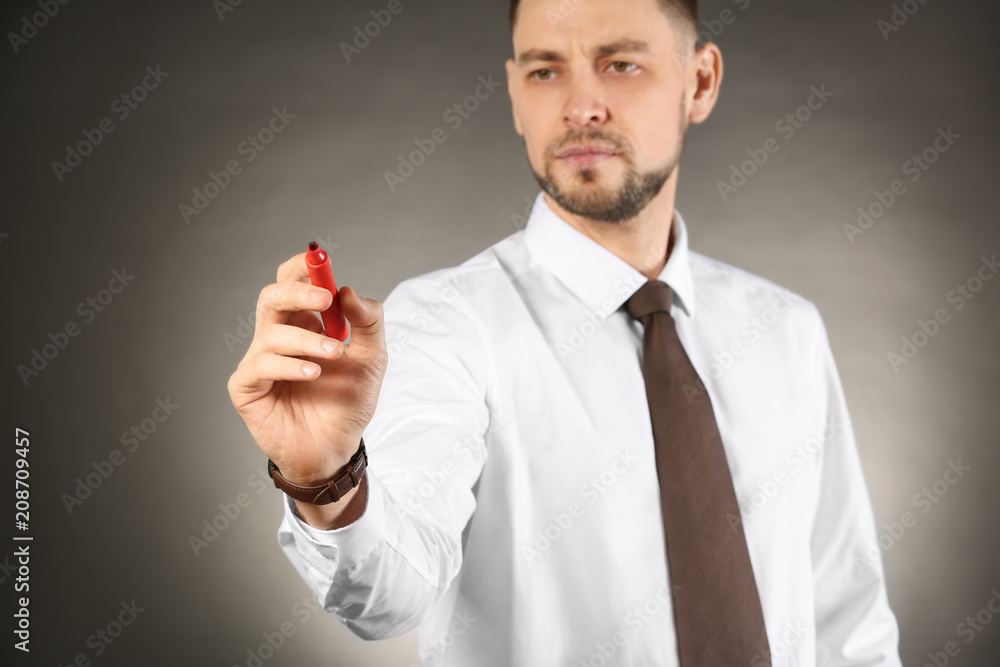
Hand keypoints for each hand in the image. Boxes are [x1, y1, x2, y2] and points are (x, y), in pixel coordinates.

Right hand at [227, 252, 387, 485]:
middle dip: (298, 291)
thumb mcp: (374, 358)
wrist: (337, 447)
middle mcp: (277, 337)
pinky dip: (289, 365)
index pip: (291, 282)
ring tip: (334, 355)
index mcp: (303, 323)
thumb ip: (368, 321)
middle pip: (271, 296)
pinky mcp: (247, 388)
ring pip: (270, 331)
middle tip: (326, 299)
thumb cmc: (348, 401)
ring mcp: (259, 362)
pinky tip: (313, 375)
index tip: (318, 258)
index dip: (301, 267)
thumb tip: (348, 290)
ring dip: (306, 338)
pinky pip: (260, 364)